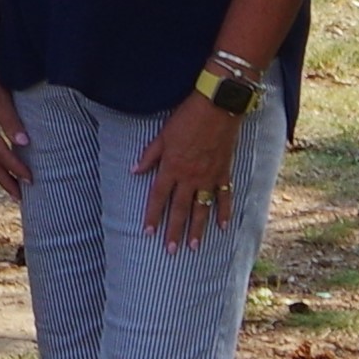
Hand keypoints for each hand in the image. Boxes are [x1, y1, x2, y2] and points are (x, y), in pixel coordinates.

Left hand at [141, 94, 241, 249]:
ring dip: (197, 229)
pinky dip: (224, 211)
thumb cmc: (187, 117)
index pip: (158, 197)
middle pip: (179, 209)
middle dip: (174, 231)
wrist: (218, 107)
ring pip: (201, 208)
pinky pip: (224, 196)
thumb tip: (134, 171)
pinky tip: (222, 227)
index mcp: (171, 167)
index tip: (149, 233)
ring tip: (194, 247)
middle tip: (171, 251)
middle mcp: (189, 177)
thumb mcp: (163, 134)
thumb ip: (149, 155)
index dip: (152, 216)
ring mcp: (208, 176)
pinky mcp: (224, 172)